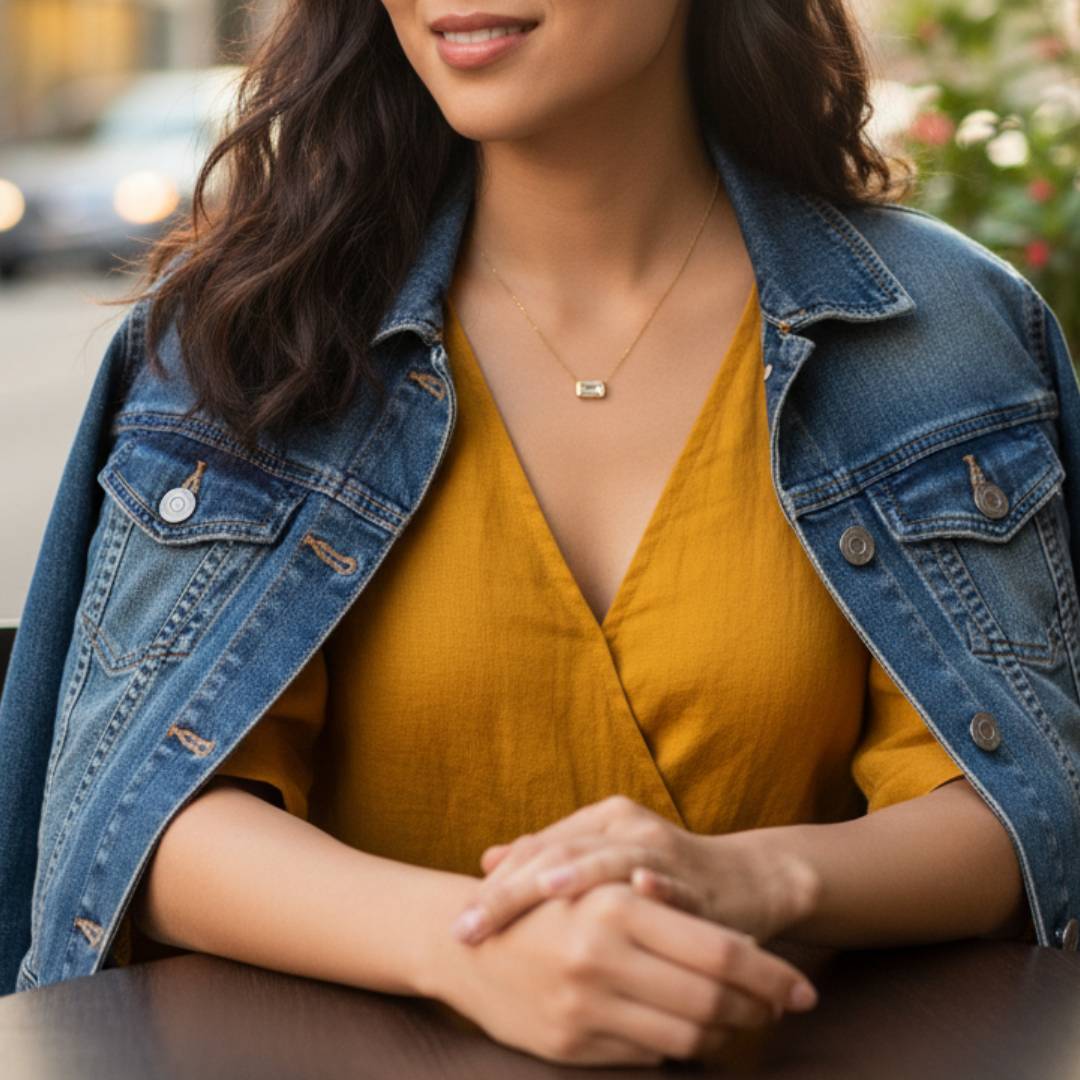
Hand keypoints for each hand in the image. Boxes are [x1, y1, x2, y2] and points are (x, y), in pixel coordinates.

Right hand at [431, 880, 819, 1066]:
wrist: (459, 939)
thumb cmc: (540, 902)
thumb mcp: (597, 886)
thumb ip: (663, 908)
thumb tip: (739, 946)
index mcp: (614, 905)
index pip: (718, 951)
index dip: (770, 975)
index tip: (802, 988)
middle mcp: (602, 957)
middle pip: (712, 1000)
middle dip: (758, 1008)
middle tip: (780, 1008)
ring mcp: (585, 1006)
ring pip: (687, 1037)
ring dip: (722, 1033)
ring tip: (735, 1020)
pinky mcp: (571, 1045)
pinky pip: (647, 1057)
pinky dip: (676, 1048)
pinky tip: (681, 1031)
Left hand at [451, 795, 820, 945]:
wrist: (746, 883)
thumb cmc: (662, 879)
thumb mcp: (601, 865)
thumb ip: (550, 859)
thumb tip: (486, 861)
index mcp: (596, 823)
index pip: (534, 849)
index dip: (495, 884)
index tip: (458, 923)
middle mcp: (623, 828)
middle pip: (557, 854)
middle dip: (511, 892)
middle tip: (469, 926)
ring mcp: (661, 850)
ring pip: (608, 861)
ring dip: (573, 875)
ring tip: (537, 890)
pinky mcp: (699, 879)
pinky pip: (677, 882)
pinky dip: (658, 885)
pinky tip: (638, 890)